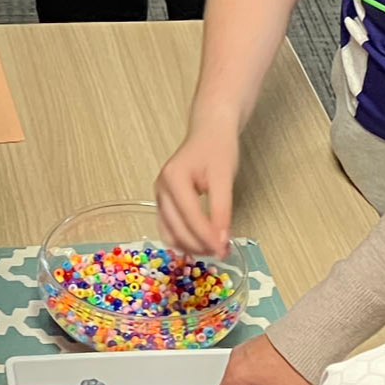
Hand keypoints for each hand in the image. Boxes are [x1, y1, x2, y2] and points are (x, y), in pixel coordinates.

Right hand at [156, 128, 239, 258]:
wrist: (210, 132)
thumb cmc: (218, 150)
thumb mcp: (224, 177)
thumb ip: (222, 210)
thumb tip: (222, 242)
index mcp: (173, 178)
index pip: (190, 216)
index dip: (207, 237)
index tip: (224, 251)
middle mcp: (161, 188)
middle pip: (177, 228)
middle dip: (199, 245)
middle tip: (222, 253)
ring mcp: (159, 196)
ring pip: (169, 232)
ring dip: (190, 246)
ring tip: (213, 249)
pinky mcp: (163, 202)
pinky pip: (169, 228)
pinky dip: (184, 240)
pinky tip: (201, 243)